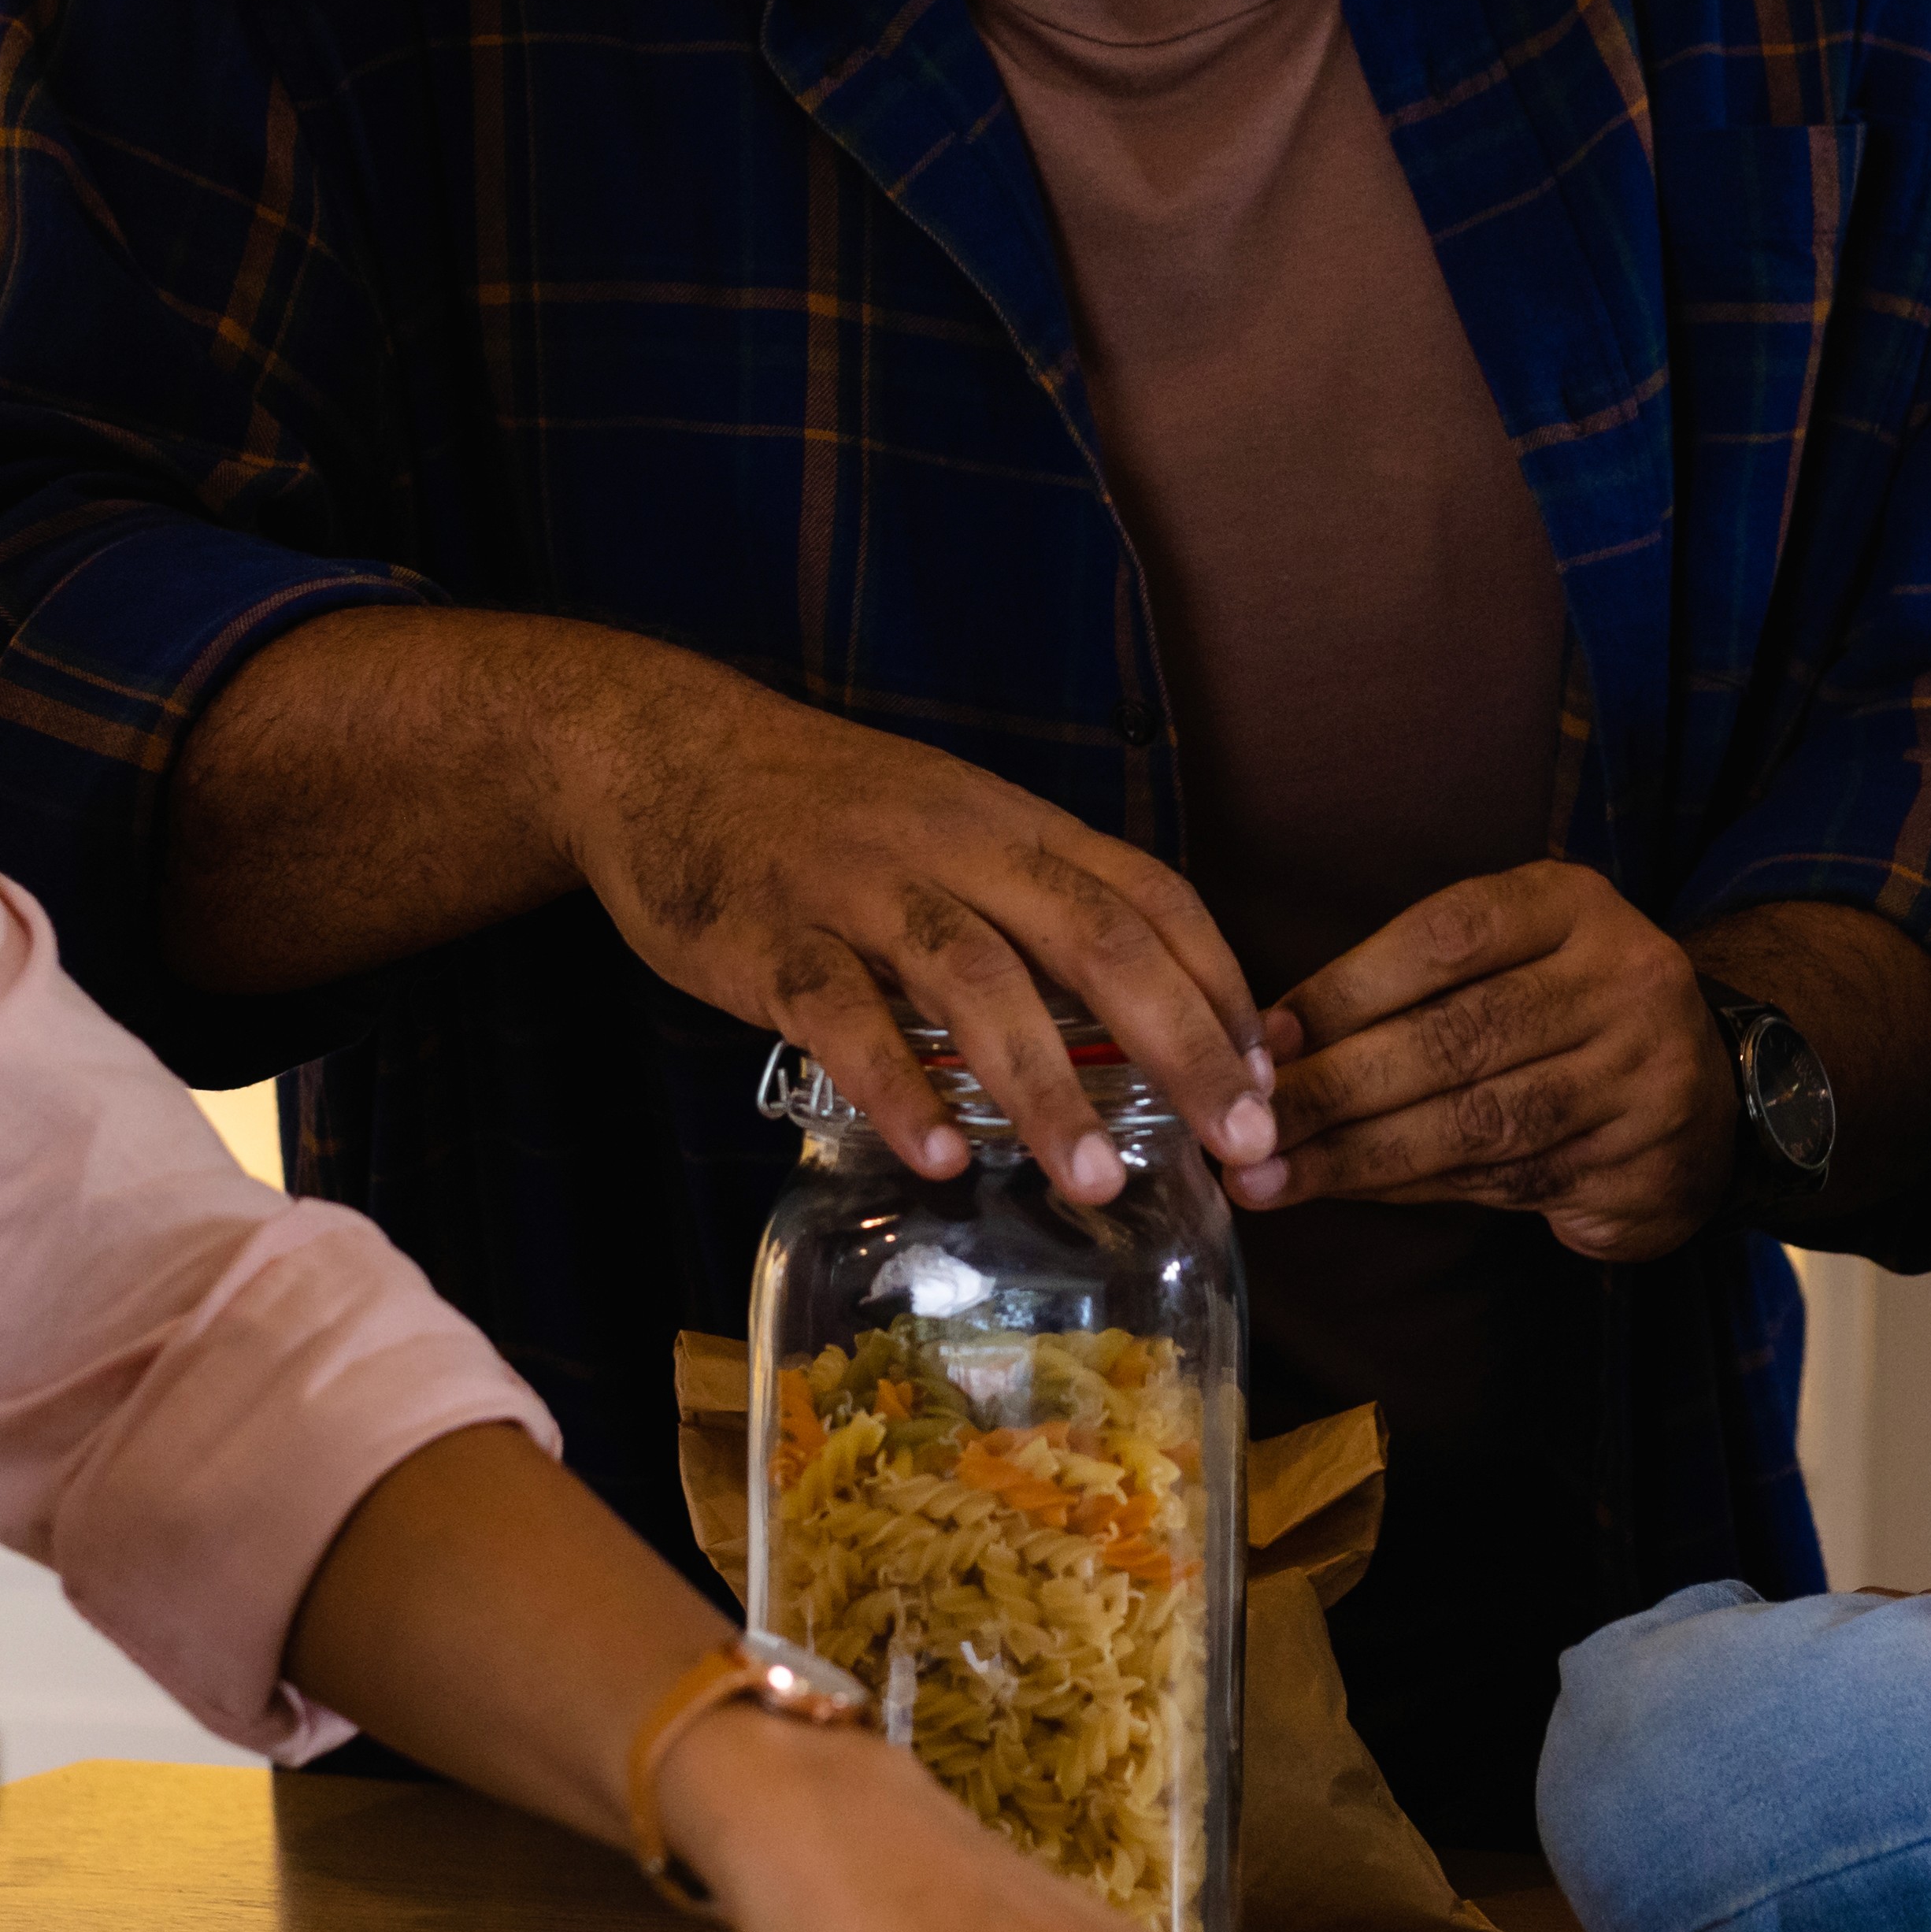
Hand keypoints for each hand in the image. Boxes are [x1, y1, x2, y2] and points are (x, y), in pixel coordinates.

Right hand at [552, 652, 1275, 1201]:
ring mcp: (861, 889)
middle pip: (1095, 939)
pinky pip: (841, 1014)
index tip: (1267, 1086)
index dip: (1220, 989)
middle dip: (1183, 1047)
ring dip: (1049, 1088)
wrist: (663, 749)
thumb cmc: (821, 811)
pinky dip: (897, 1086)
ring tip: (1101, 1182)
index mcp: (1012, 825)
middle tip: (1240, 1146)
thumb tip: (1137, 1019)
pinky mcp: (771, 937)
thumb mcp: (949, 826)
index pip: (1150, 897)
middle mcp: (954, 847)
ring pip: (977, 980)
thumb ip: (1031, 906)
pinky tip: (940, 1156)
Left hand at [1249, 865, 1729, 1259]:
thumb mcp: (1511, 959)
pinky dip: (1413, 1187)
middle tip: (1247, 1126)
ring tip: (1271, 1179)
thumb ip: (1412, 986)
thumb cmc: (1567, 1016)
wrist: (1711, 1097)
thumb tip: (1272, 1042)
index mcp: (1574, 906)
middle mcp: (1622, 980)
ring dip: (1361, 1155)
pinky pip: (1504, 1179)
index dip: (1347, 989)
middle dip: (1338, 1088)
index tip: (1263, 1038)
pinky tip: (1349, 1190)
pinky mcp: (1639, 1162)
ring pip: (1478, 1121)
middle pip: (1458, 1036)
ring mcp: (1642, 1075)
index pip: (1449, 937)